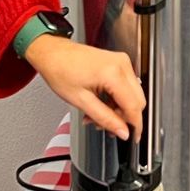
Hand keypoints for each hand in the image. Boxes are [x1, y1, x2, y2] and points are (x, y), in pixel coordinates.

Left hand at [27, 35, 144, 140]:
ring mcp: (121, 62)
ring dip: (118, 109)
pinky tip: (101, 104)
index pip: (134, 106)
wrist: (52, 53)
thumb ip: (105, 118)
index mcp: (113, 73)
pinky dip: (116, 99)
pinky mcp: (118, 62)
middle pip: (137, 100)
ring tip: (97, 116)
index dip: (135, 125)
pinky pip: (126, 86)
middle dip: (124, 118)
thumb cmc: (60, 70)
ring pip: (132, 95)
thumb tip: (122, 131)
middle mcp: (121, 65)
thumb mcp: (81, 101)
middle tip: (107, 127)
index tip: (133, 137)